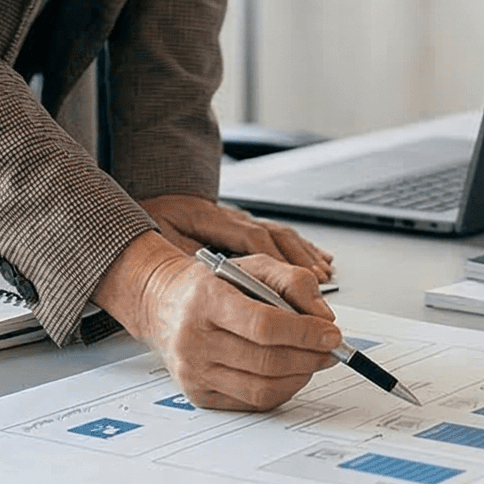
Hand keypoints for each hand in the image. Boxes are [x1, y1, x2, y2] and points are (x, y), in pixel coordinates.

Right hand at [94, 229, 338, 410]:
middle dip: (310, 357)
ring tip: (313, 361)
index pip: (264, 326)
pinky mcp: (198, 394)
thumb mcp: (253, 266)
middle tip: (330, 350)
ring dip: (300, 377)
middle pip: (267, 361)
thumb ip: (294, 282)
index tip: (332, 335)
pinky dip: (280, 391)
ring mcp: (193, 371)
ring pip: (262, 388)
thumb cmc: (210, 285)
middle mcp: (194, 339)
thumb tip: (323, 318)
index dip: (304, 333)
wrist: (163, 304)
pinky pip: (251, 402)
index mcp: (206, 300)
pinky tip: (289, 374)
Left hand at [140, 194, 332, 283]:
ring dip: (306, 257)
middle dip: (300, 261)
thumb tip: (204, 280)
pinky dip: (304, 251)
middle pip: (277, 236)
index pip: (252, 238)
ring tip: (324, 276)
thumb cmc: (161, 220)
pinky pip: (283, 238)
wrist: (159, 198)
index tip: (291, 278)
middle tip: (318, 285)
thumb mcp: (165, 239)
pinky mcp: (250, 227)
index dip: (275, 260)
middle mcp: (237, 218)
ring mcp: (246, 221)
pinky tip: (319, 262)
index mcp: (214, 218)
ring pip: (284, 236)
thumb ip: (186, 258)